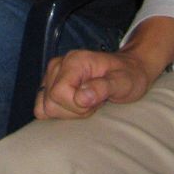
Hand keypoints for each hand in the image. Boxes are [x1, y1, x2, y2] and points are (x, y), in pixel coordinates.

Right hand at [35, 48, 156, 118]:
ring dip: (67, 112)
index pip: (58, 94)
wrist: (130, 69)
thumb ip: (103, 88)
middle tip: (93, 102)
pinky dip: (60, 111)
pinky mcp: (50, 84)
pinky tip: (76, 104)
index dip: (76, 106)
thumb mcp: (123, 82)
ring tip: (87, 102)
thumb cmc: (129, 75)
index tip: (95, 102)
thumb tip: (81, 98)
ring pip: (44, 107)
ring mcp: (52, 74)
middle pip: (50, 103)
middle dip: (73, 111)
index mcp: (73, 61)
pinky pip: (43, 107)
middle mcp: (58, 64)